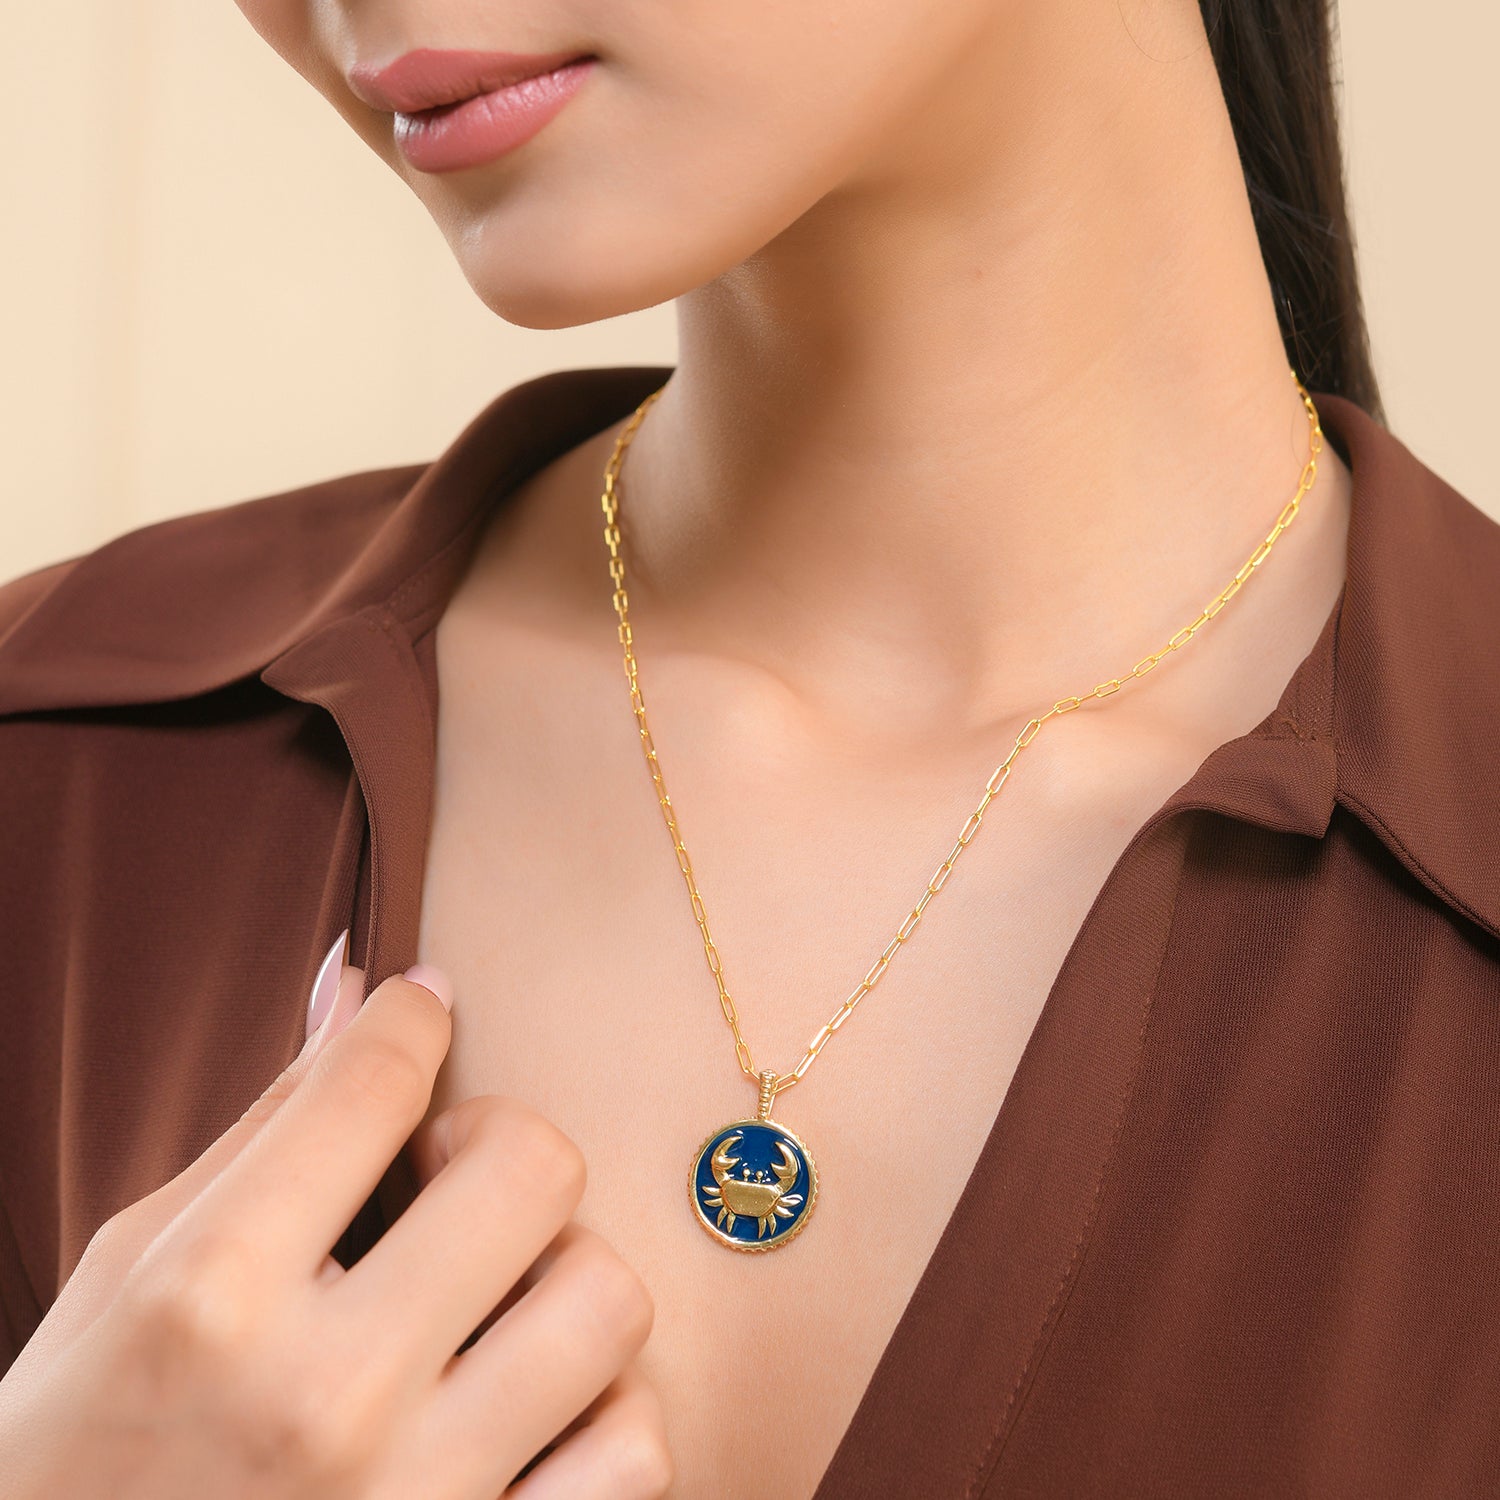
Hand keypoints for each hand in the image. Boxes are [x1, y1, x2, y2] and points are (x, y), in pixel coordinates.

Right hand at [0, 948, 672, 1498]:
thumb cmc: (79, 1451)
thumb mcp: (132, 1272)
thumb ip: (265, 1124)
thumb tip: (360, 982)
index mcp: (210, 1298)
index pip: (374, 1082)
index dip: (412, 1017)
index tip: (419, 1012)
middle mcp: (323, 1399)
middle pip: (533, 1168)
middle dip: (499, 1139)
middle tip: (450, 1170)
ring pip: (607, 1299)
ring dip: (564, 1272)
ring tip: (498, 1292)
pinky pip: (636, 1450)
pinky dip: (605, 1409)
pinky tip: (535, 1397)